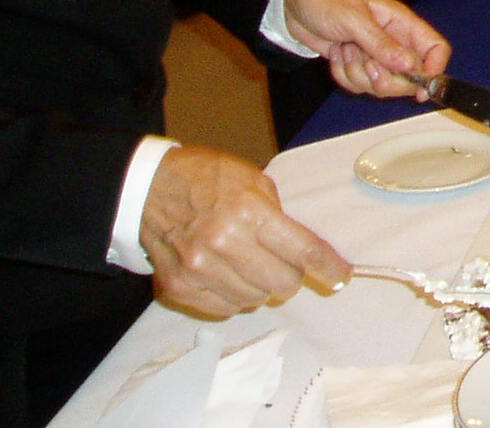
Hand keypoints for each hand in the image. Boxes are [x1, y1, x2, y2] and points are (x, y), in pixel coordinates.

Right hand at [141, 145, 348, 318]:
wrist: (148, 190)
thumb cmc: (206, 179)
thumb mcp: (252, 180)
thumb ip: (278, 215)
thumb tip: (302, 249)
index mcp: (249, 212)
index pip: (302, 250)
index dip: (328, 267)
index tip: (341, 276)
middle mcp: (224, 244)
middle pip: (283, 283)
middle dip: (291, 275)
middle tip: (282, 261)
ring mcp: (199, 270)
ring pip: (256, 300)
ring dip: (261, 286)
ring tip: (247, 262)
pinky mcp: (179, 288)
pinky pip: (226, 309)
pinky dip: (234, 296)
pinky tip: (226, 274)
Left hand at [283, 0, 447, 96]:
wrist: (293, 4)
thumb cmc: (326, 0)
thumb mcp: (354, 18)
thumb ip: (381, 43)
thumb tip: (409, 66)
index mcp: (401, 23)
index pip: (435, 47)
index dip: (434, 69)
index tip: (420, 87)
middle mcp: (393, 42)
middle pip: (410, 77)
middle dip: (386, 79)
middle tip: (367, 65)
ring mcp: (375, 56)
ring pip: (381, 85)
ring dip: (358, 73)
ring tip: (344, 49)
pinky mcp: (357, 66)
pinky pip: (359, 85)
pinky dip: (343, 75)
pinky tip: (336, 54)